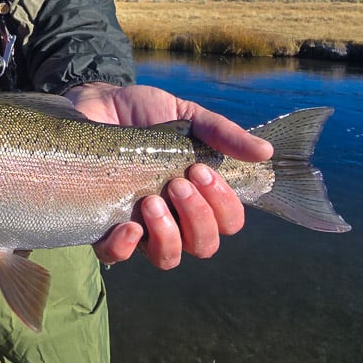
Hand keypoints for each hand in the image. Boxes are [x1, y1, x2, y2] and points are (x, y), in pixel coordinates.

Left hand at [64, 82, 273, 266]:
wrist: (97, 103)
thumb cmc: (144, 114)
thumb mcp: (187, 117)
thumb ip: (222, 134)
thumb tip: (265, 152)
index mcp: (198, 195)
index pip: (228, 223)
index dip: (223, 206)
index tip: (201, 170)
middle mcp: (174, 217)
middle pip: (204, 246)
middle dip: (197, 216)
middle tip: (177, 182)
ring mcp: (140, 226)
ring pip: (168, 258)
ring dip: (168, 234)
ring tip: (152, 200)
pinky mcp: (103, 227)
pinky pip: (116, 257)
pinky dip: (125, 248)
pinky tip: (128, 225)